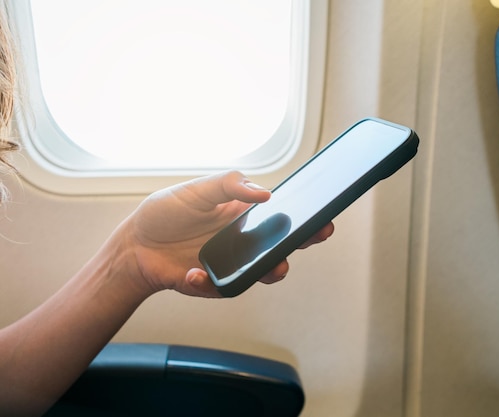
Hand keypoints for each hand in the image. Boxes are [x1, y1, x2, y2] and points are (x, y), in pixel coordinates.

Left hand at [113, 171, 333, 297]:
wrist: (135, 245)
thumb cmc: (167, 212)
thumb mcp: (197, 189)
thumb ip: (230, 186)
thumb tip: (265, 193)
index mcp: (243, 214)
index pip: (281, 214)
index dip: (304, 216)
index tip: (323, 215)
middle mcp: (243, 240)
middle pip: (282, 244)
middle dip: (303, 241)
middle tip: (315, 235)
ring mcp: (231, 263)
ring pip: (262, 272)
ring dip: (270, 270)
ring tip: (272, 266)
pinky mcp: (214, 283)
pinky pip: (224, 287)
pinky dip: (209, 282)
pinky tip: (192, 273)